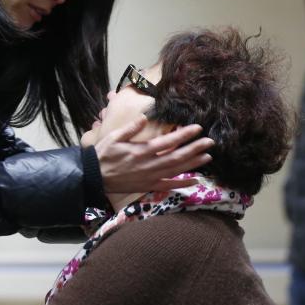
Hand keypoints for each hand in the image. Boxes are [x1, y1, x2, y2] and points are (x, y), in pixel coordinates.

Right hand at [95, 117, 213, 192]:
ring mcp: (150, 177)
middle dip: (195, 149)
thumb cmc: (104, 154)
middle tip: (210, 142)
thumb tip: (144, 118)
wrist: (94, 177)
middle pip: (177, 157)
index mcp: (141, 151)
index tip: (197, 128)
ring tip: (208, 157)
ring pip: (176, 170)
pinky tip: (195, 180)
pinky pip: (169, 185)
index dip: (184, 134)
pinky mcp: (148, 186)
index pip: (168, 141)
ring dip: (193, 164)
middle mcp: (149, 165)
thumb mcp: (114, 137)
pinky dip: (183, 184)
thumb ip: (130, 128)